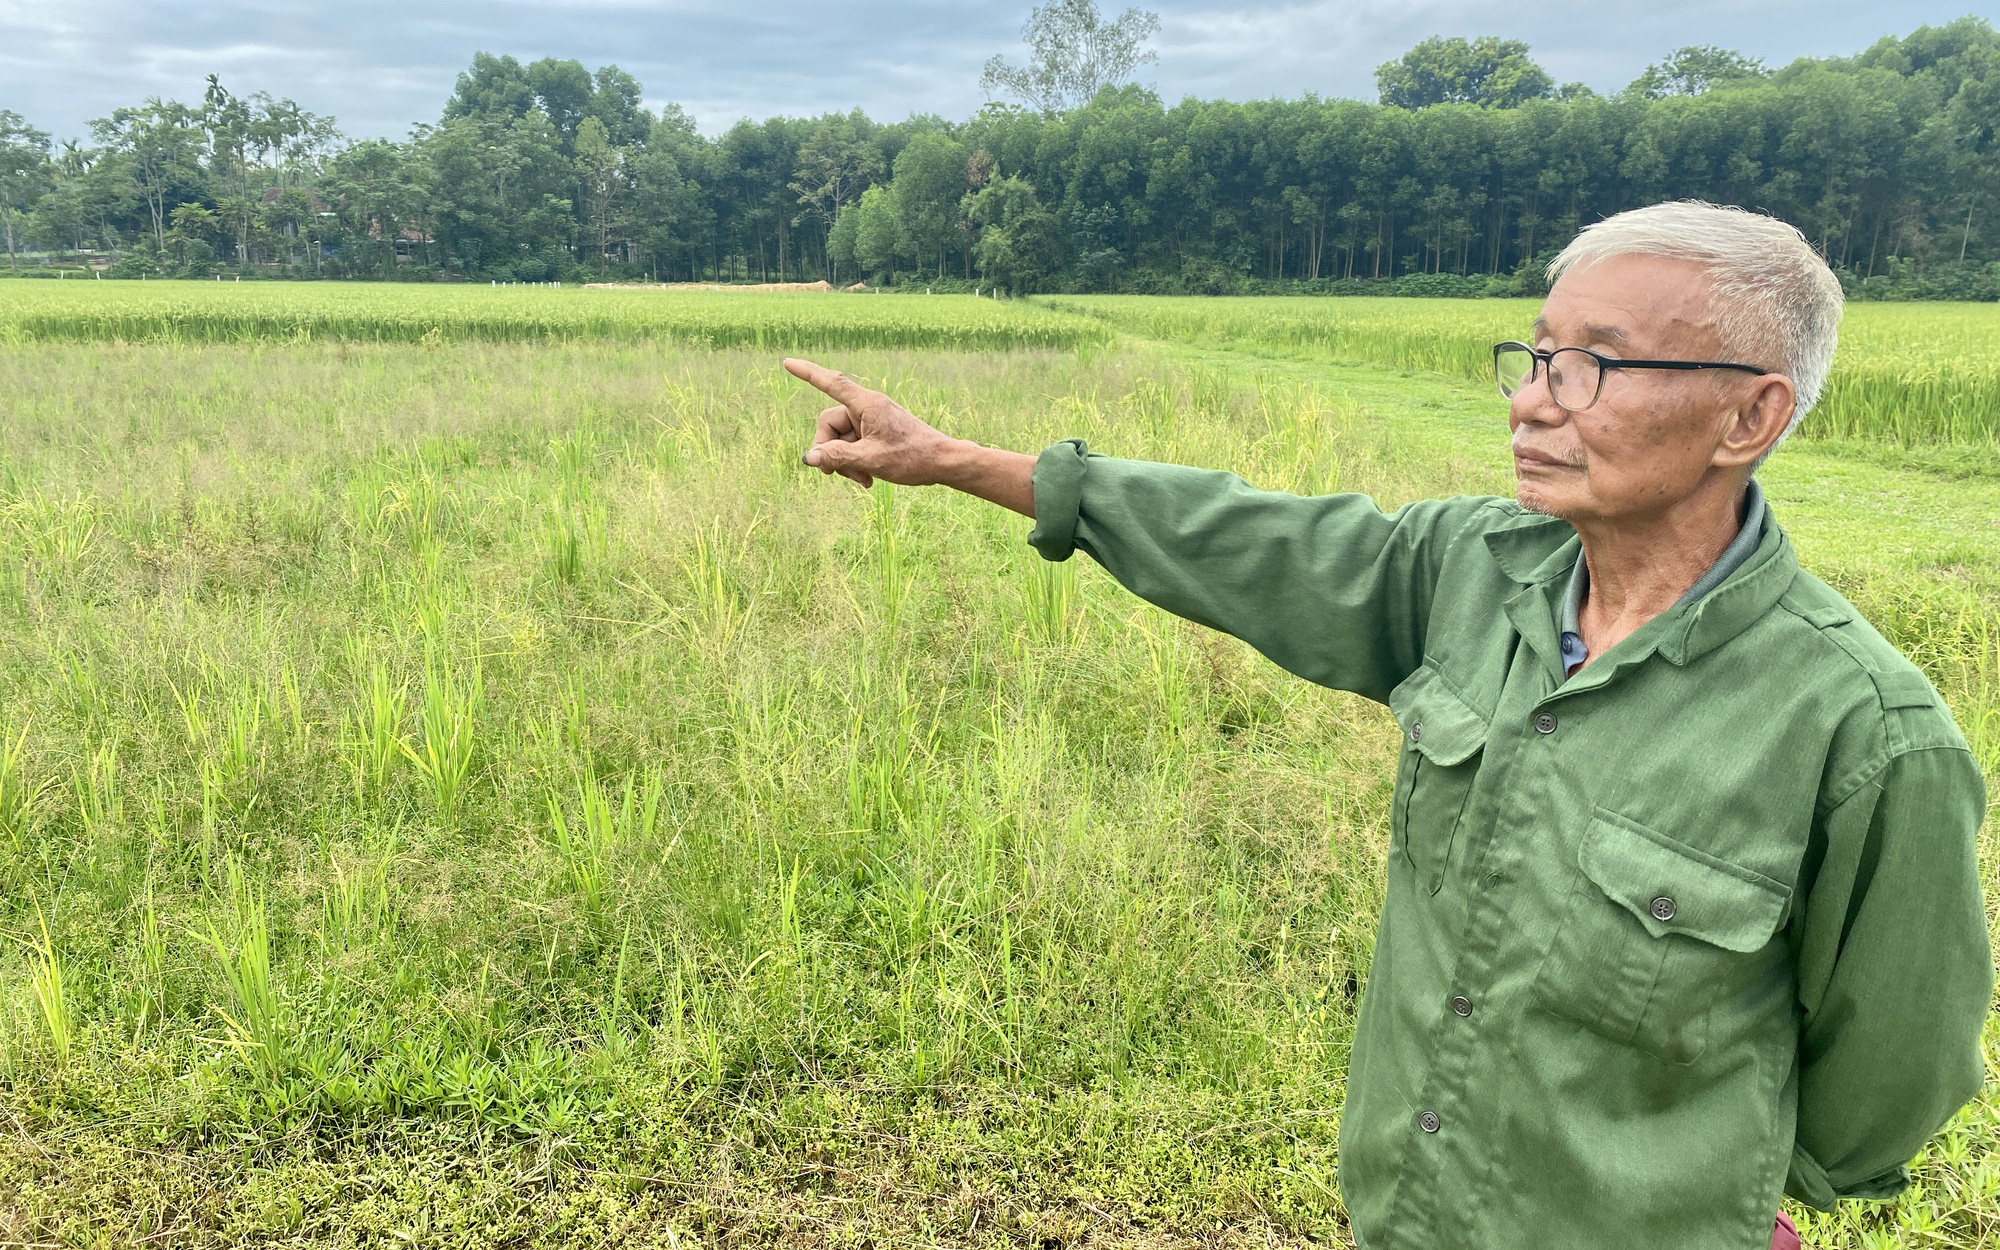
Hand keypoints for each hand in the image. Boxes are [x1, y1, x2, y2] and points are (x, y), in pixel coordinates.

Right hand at [783, 357, 1037, 516]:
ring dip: (845, 461)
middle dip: (830, 451)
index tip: (787, 363)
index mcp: (867, 405)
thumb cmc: (912, 458)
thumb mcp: (871, 460)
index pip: (831, 383)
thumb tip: (808, 456)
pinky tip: (867, 479)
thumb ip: (837, 458)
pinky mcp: (877, 433)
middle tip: (837, 476)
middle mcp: (867, 408)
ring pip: (840, 439)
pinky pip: (853, 444)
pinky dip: (855, 461)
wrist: (943, 463)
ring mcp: (872, 421)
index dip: (807, 373)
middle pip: (829, 424)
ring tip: (863, 481)